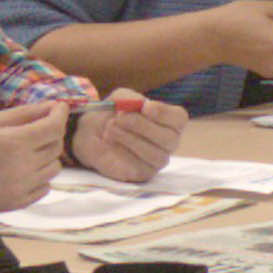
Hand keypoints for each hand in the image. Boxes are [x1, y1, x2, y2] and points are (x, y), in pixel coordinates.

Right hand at [0, 101, 72, 210]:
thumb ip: (24, 114)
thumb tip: (52, 106)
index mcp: (14, 144)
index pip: (54, 127)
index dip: (60, 114)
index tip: (58, 107)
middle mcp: (22, 169)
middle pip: (55, 148)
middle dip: (51, 132)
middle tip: (37, 125)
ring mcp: (19, 190)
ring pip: (52, 169)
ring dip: (46, 155)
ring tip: (27, 148)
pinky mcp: (14, 204)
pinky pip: (42, 189)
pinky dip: (39, 177)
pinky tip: (21, 168)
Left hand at [65, 92, 185, 179]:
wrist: (94, 134)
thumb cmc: (114, 114)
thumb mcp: (120, 98)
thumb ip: (129, 99)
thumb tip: (139, 106)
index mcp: (169, 121)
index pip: (178, 119)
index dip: (164, 113)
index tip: (144, 107)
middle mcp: (169, 142)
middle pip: (169, 138)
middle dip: (142, 126)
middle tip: (120, 118)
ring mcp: (158, 160)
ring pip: (154, 154)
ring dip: (129, 139)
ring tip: (110, 130)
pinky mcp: (144, 173)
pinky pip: (139, 166)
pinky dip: (122, 153)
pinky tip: (110, 144)